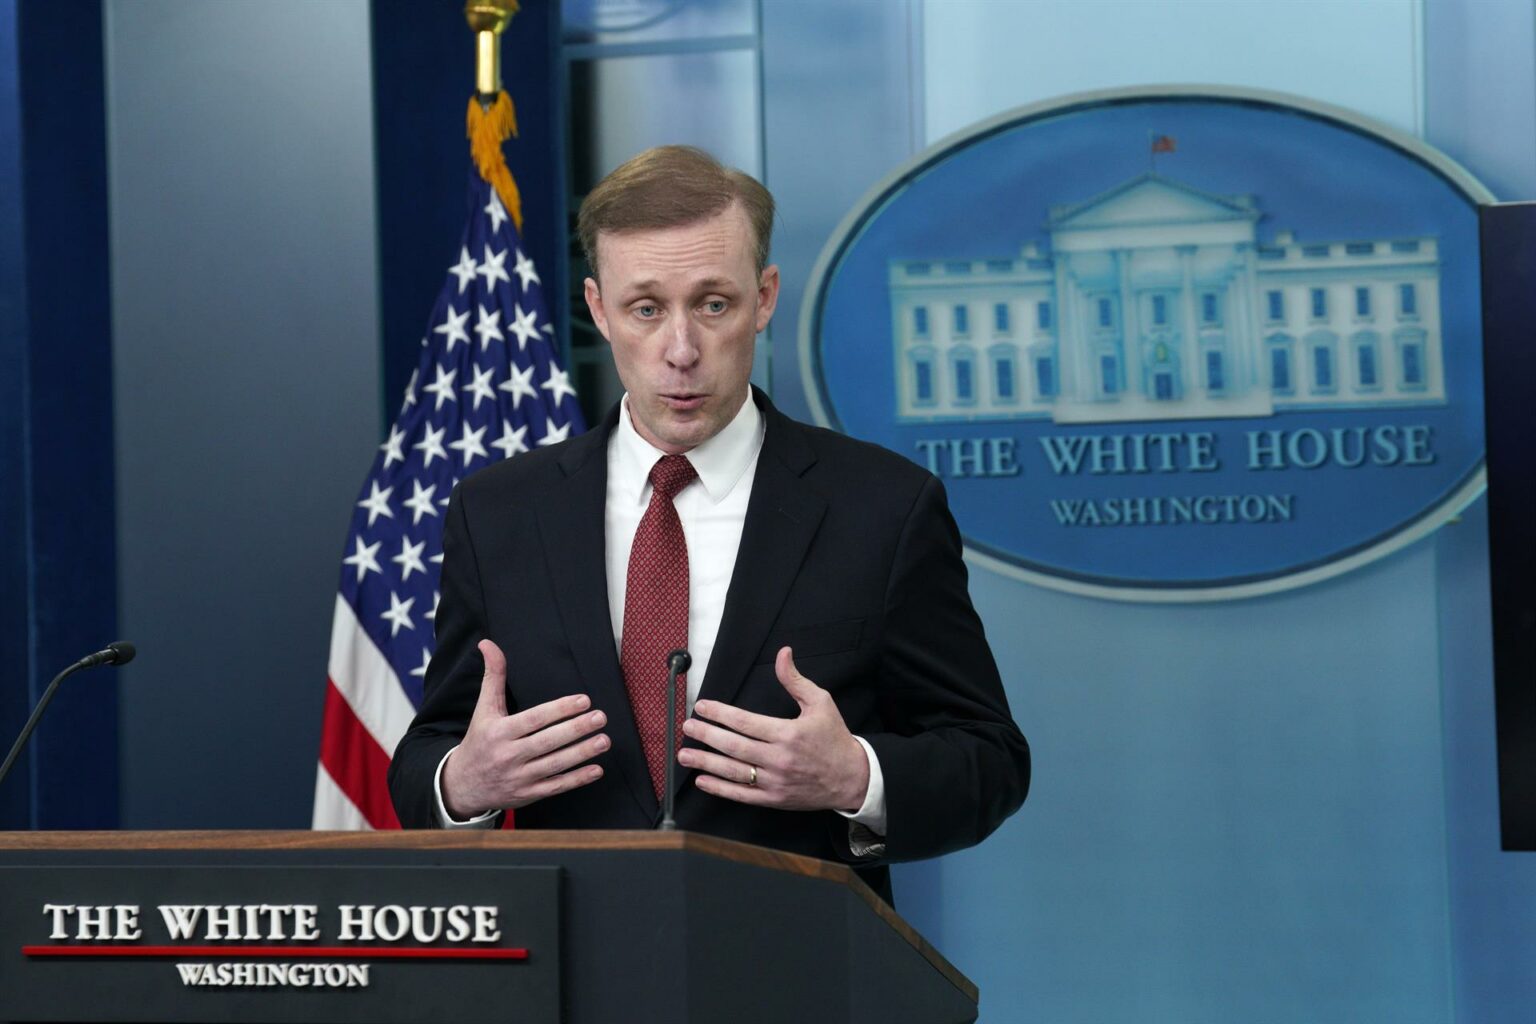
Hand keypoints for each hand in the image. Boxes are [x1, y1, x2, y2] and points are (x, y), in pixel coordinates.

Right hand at [440, 640, 608, 818]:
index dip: (559, 709)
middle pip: (547, 742)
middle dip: (576, 729)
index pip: (534, 719)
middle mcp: (509, 756)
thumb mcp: (483, 708)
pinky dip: (576, 780)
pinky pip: (555, 787)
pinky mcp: (528, 795)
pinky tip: (597, 769)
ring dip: (582, 753)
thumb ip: (492, 676)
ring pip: (555, 765)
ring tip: (604, 740)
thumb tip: (488, 643)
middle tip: (600, 717)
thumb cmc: (479, 741)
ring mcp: (519, 778)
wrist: (462, 786)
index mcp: (499, 732)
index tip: (584, 700)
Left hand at [679, 647, 869, 811]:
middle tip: (687, 728)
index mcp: (788, 734)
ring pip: (734, 772)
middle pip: (734, 746)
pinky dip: (720, 789)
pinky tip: (703, 781)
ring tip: (684, 755)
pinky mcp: (774, 800)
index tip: (701, 707)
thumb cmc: (835, 738)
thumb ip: (795, 680)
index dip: (720, 713)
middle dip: (707, 736)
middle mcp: (779, 759)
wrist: (852, 778)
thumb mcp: (820, 702)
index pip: (745, 722)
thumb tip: (783, 654)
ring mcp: (775, 782)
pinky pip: (742, 795)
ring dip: (706, 763)